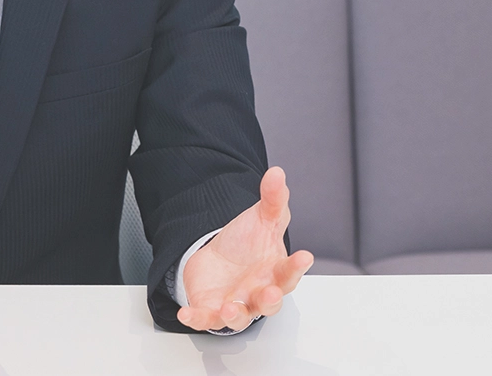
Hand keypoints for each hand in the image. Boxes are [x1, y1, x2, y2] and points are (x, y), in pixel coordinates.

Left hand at [177, 166, 313, 331]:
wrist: (220, 259)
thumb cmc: (248, 244)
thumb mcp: (262, 218)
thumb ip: (273, 199)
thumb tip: (276, 173)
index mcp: (275, 272)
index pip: (289, 272)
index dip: (297, 266)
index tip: (304, 256)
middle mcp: (257, 293)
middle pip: (269, 302)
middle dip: (270, 300)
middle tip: (270, 293)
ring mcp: (235, 304)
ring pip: (239, 316)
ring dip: (235, 314)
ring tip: (230, 307)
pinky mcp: (210, 309)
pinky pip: (204, 318)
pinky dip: (196, 318)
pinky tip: (187, 313)